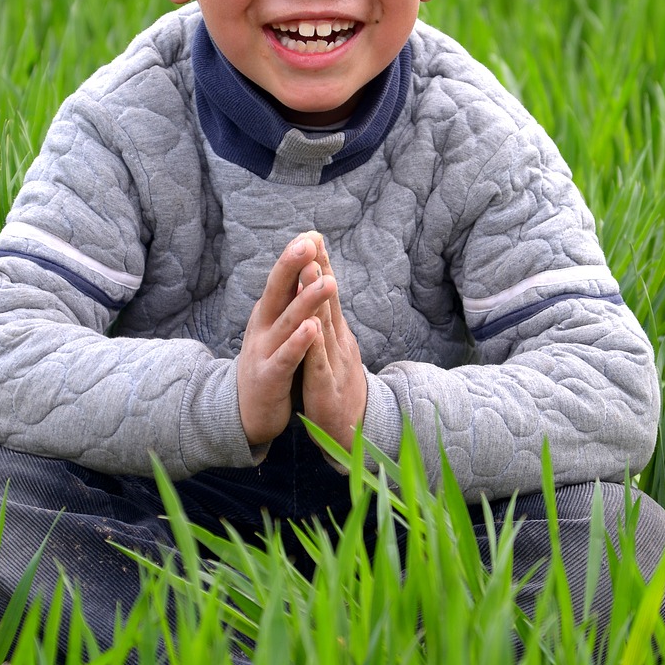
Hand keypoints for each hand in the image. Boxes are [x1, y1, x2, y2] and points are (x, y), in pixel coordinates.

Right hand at [237, 234, 336, 446]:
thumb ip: (287, 301)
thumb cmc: (268, 364)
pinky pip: (286, 357)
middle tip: (308, 242)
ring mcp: (264, 351)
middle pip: (277, 291)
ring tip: (326, 281)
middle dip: (292, 266)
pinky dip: (298, 343)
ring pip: (287, 322)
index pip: (282, 279)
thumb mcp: (275, 328)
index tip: (312, 233)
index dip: (295, 257)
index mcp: (268, 314)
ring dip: (306, 300)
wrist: (246, 412)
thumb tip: (300, 267)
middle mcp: (263, 327)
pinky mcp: (269, 376)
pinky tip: (312, 328)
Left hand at [300, 238, 366, 451]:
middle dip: (320, 270)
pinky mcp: (326, 385)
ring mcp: (334, 361)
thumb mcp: (333, 348)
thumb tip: (320, 292)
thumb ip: (327, 321)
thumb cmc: (339, 384)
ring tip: (310, 270)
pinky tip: (310, 328)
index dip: (320, 265)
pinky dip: (315, 344)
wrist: (354, 429)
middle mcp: (337, 341)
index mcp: (335, 332)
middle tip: (313, 241)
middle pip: (328, 300)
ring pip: (325, 325)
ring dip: (317, 296)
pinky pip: (319, 362)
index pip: (327, 293)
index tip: (312, 236)